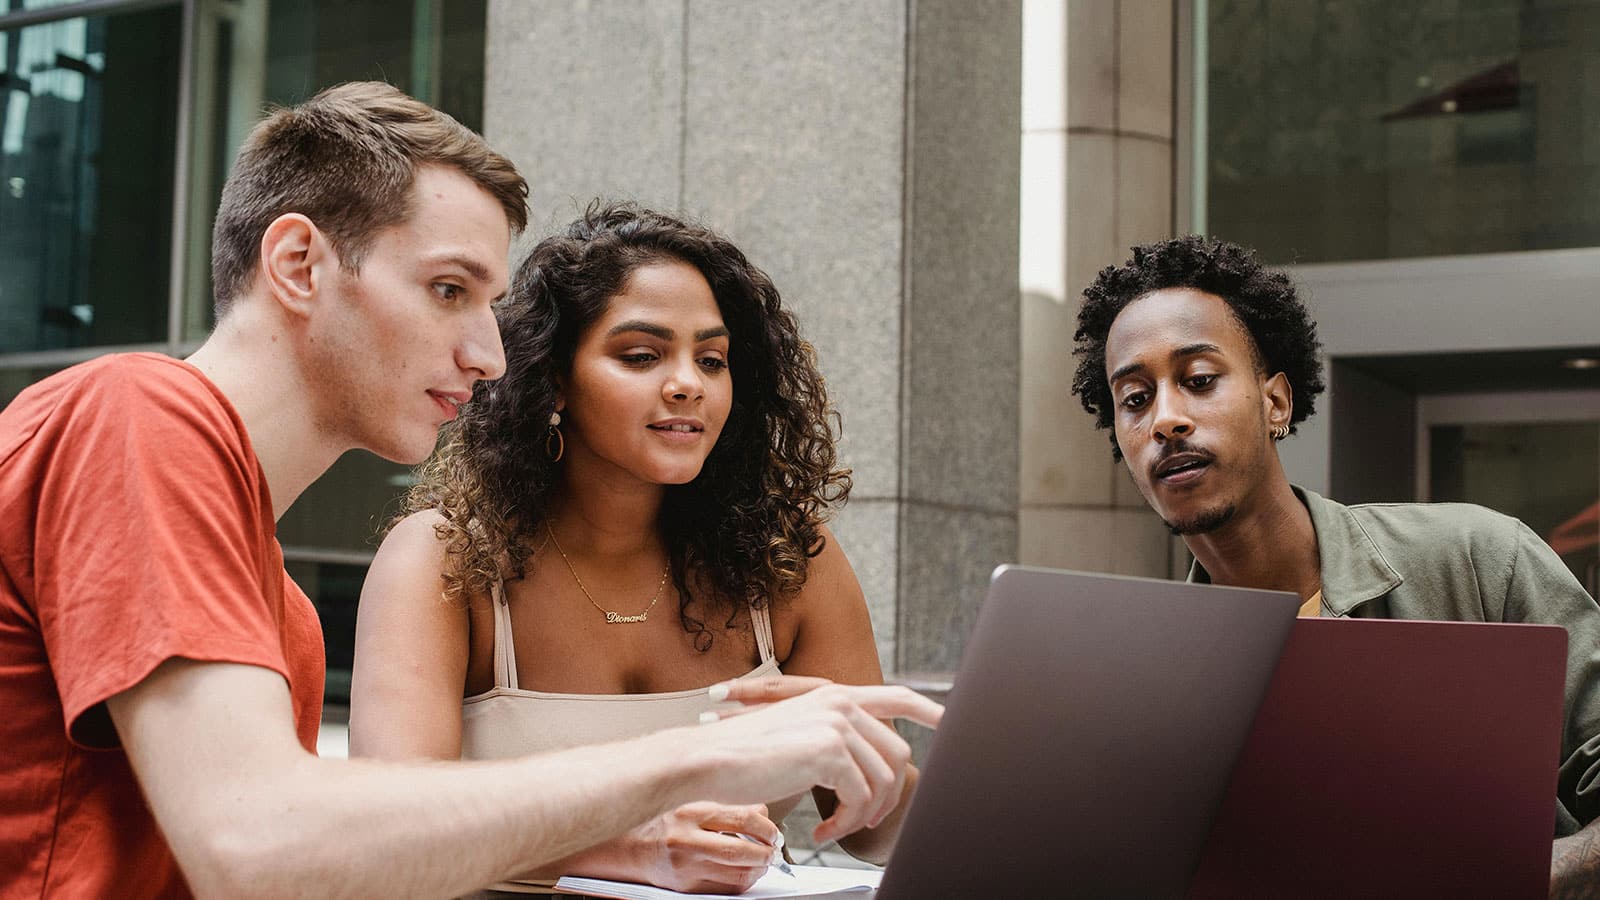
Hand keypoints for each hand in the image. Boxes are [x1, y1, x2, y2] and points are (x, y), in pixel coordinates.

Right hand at [632, 802, 777, 893]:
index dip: (766, 828)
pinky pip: (726, 890)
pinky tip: (745, 871)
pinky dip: (743, 882)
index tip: (772, 832)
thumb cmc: (665, 822)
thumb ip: (728, 806)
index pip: (742, 818)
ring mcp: (685, 867)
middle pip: (740, 852)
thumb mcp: (694, 803)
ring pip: (737, 875)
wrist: (633, 847)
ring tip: (762, 861)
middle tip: (773, 849)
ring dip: (758, 869)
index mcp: (691, 812)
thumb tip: (762, 813)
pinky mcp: (686, 888)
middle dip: (766, 853)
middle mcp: (686, 840)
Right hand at [697, 677, 942, 844]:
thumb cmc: (743, 756)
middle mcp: (841, 703)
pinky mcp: (830, 750)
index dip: (930, 709)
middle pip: (897, 754)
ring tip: (835, 827)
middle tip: (861, 820)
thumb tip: (869, 766)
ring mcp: (837, 724)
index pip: (898, 696)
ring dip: (863, 815)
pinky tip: (821, 828)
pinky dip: (845, 822)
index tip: (951, 723)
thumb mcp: (797, 736)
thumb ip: (835, 740)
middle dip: (886, 795)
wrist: (708, 759)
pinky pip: (860, 798)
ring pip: (883, 780)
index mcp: (834, 696)